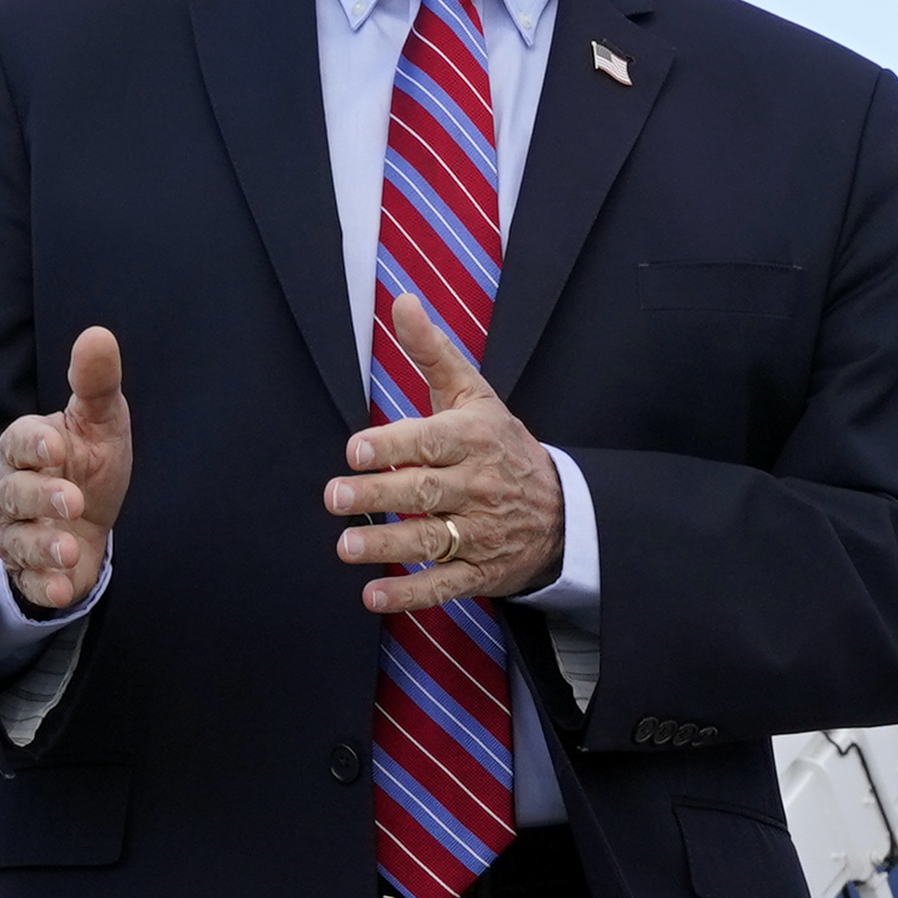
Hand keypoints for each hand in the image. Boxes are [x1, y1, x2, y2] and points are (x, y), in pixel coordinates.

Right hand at [0, 325, 130, 616]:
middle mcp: (12, 492)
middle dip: (39, 497)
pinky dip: (44, 586)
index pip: (18, 442)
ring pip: (16, 541)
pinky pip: (29, 582)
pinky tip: (65, 589)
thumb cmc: (89, 463)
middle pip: (12, 493)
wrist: (91, 523)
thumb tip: (97, 334)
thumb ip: (95, 383)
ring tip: (70, 549)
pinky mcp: (30, 573)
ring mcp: (17, 534)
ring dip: (41, 546)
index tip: (56, 445)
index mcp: (27, 449)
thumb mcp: (100, 422)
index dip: (33, 444)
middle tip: (73, 500)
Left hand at [327, 297, 559, 614]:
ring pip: (432, 539)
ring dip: (387, 545)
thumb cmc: (501, 444)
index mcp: (474, 438)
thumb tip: (400, 301)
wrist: (562, 509)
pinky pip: (444, 585)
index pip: (431, 441)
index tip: (355, 450)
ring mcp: (481, 531)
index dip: (393, 445)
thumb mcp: (474, 394)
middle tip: (336, 497)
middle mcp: (478, 485)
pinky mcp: (480, 571)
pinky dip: (410, 594)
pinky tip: (373, 595)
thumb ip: (433, 351)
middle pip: (425, 491)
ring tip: (346, 547)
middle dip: (380, 495)